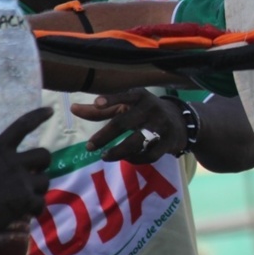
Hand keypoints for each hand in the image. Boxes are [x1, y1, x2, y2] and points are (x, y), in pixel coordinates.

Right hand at [0, 107, 52, 243]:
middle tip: (34, 175)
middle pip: (44, 155)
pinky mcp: (24, 200)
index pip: (20, 127)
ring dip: (37, 190)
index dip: (37, 117)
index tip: (50, 110)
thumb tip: (12, 161)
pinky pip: (41, 203)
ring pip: (45, 181)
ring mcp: (19, 180)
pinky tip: (25, 214)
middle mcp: (10, 162)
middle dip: (42, 165)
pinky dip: (35, 210)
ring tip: (21, 199)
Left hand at [70, 89, 186, 162]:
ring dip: (118, 151)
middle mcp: (151, 109)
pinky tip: (126, 158)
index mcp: (140, 97)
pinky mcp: (168, 142)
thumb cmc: (144, 112)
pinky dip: (135, 159)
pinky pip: (148, 155)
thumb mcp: (126, 107)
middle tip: (90, 146)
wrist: (180, 122)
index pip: (125, 95)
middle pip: (124, 122)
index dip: (111, 99)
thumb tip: (73, 109)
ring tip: (105, 156)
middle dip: (105, 135)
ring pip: (137, 141)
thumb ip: (101, 110)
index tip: (97, 103)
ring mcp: (161, 126)